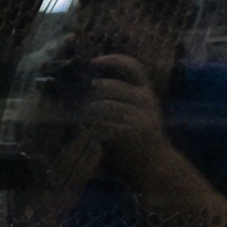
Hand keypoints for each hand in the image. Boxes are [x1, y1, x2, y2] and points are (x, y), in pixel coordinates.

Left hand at [82, 53, 179, 185]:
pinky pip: (104, 123)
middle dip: (87, 91)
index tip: (93, 62)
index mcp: (145, 92)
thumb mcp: (131, 113)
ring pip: (103, 105)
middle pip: (109, 86)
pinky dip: (90, 127)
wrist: (154, 166)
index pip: (133, 66)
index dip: (112, 60)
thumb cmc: (136, 139)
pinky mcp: (132, 132)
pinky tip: (86, 131)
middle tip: (72, 98)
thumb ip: (115, 100)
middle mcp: (145, 100)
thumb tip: (84, 87)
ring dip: (85, 110)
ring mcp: (140, 116)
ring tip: (76, 117)